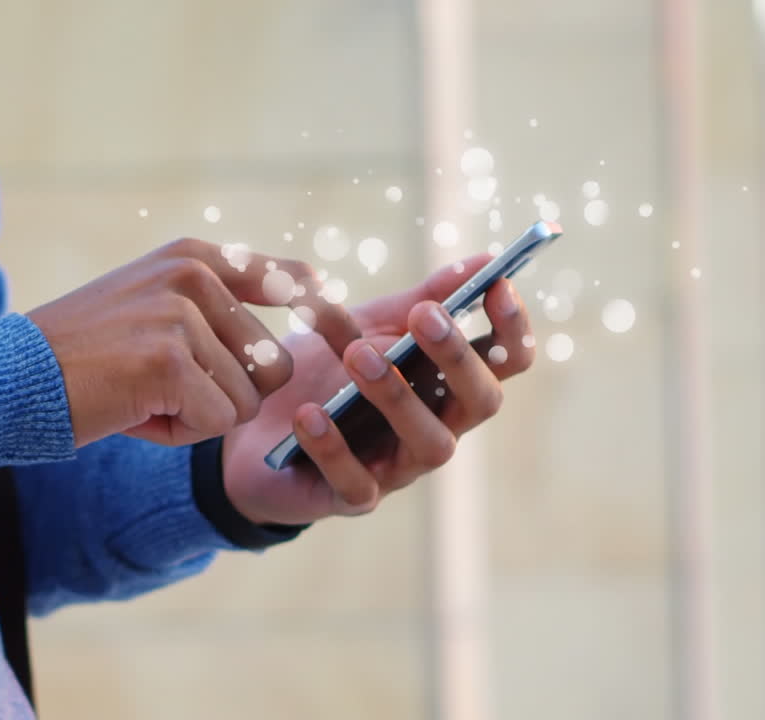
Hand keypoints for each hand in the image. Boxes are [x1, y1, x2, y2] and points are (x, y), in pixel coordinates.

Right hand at [28, 237, 360, 447]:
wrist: (10, 379)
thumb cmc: (84, 357)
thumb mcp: (153, 307)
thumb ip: (218, 308)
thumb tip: (312, 300)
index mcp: (194, 257)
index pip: (289, 280)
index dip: (319, 310)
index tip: (332, 313)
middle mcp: (193, 275)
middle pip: (271, 366)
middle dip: (224, 396)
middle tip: (160, 388)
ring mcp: (181, 314)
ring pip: (246, 400)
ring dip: (200, 416)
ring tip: (143, 396)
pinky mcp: (169, 359)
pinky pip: (216, 422)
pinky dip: (178, 433)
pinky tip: (133, 413)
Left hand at [221, 255, 534, 525]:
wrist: (252, 430)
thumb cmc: (322, 373)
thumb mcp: (366, 326)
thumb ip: (420, 299)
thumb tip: (483, 260)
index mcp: (447, 386)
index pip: (504, 363)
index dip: (512, 329)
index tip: (498, 285)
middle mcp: (436, 429)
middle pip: (479, 402)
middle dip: (457, 356)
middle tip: (424, 316)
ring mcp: (398, 468)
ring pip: (430, 445)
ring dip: (397, 396)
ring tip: (357, 354)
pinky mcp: (351, 498)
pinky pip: (356, 483)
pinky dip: (333, 447)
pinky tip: (310, 414)